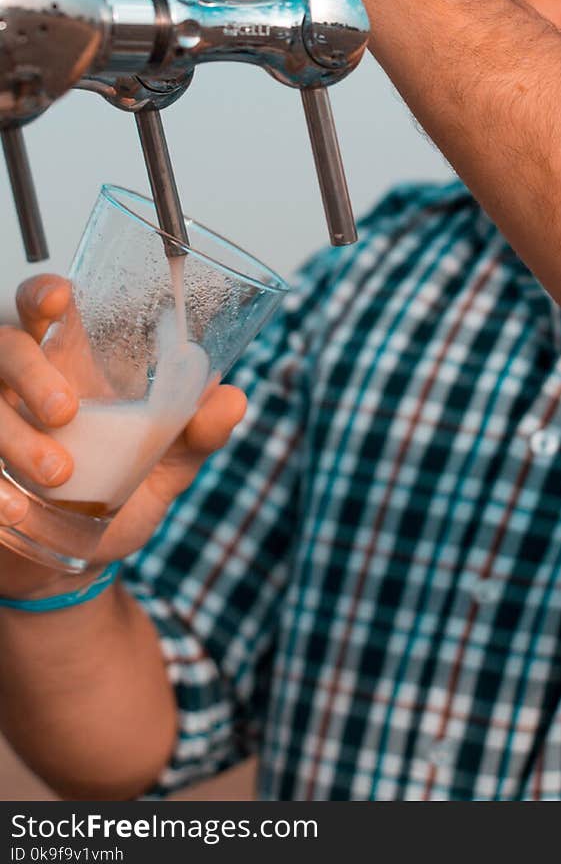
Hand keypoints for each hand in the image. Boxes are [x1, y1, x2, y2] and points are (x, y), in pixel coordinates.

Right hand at [0, 275, 245, 599]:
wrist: (69, 569)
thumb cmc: (112, 497)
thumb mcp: (164, 467)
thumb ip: (195, 434)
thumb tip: (234, 399)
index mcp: (67, 365)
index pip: (42, 307)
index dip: (43, 294)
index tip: (58, 298)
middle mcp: (20, 386)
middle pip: (6, 347)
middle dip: (31, 373)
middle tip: (66, 412)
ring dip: (17, 435)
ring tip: (60, 474)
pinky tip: (15, 510)